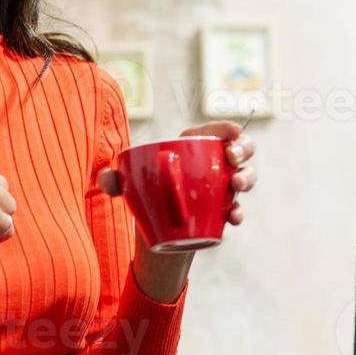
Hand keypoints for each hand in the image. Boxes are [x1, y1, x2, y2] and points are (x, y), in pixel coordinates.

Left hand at [98, 121, 256, 302]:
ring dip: (247, 178)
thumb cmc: (145, 193)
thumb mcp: (127, 185)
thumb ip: (114, 179)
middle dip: (244, 150)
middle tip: (232, 160)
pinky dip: (238, 213)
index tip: (232, 134)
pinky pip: (236, 208)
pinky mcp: (223, 208)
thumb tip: (108, 178)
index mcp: (194, 145)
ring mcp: (222, 185)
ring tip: (236, 187)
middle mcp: (214, 163)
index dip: (230, 128)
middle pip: (240, 148)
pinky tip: (234, 218)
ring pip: (245, 175)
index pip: (217, 130)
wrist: (154, 226)